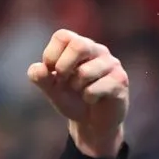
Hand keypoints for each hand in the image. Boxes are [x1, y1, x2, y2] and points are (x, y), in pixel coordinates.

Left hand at [28, 29, 128, 157]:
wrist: (92, 122)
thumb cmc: (72, 99)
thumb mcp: (51, 89)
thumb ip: (40, 78)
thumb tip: (38, 68)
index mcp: (78, 46)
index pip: (62, 36)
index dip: (50, 55)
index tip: (51, 72)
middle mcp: (97, 50)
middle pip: (78, 45)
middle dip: (63, 67)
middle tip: (62, 81)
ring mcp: (111, 63)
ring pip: (85, 71)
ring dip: (76, 87)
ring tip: (80, 91)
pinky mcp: (120, 80)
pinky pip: (96, 88)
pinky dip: (88, 97)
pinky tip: (92, 99)